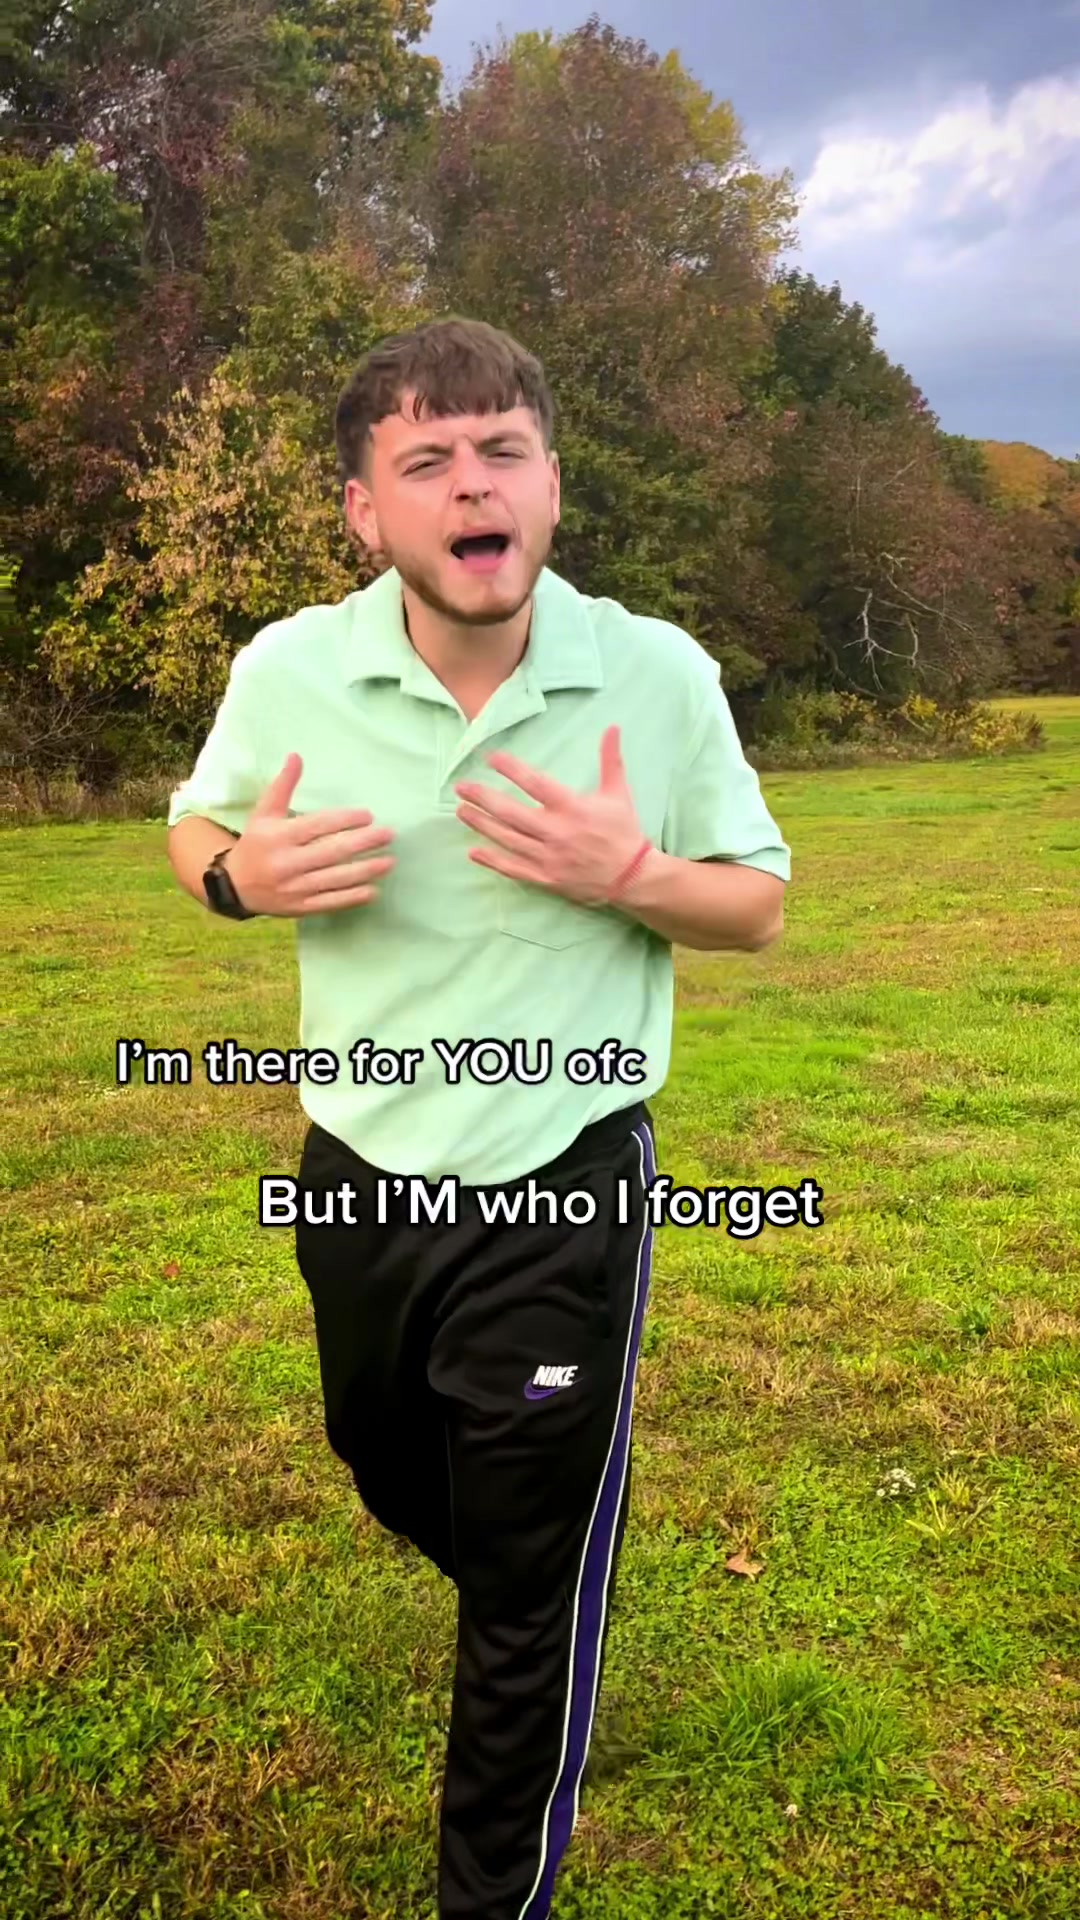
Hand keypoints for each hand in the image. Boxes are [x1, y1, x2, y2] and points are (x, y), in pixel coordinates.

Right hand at [226, 754, 394, 915]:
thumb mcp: (263, 813)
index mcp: (279, 837)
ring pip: (335, 879)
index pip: (316, 826)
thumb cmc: (255, 844)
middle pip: (331, 852)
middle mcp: (287, 863)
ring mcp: (295, 888)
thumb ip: (282, 786)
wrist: (236, 887)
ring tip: (389, 861)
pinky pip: (330, 903)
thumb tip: (296, 756)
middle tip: (388, 834)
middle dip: (362, 843)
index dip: (343, 820)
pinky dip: (352, 898)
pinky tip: (373, 890)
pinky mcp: (300, 907)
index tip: (368, 815)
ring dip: (365, 871)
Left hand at [454, 726, 648, 906]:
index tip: (491, 758)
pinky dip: (493, 861)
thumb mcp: (619, 793)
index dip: (511, 770)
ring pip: (508, 839)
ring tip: (461, 811)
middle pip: (512, 813)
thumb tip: (613, 727)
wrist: (632, 877)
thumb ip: (611, 760)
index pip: (535, 784)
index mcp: (573, 808)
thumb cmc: (623, 832)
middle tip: (462, 787)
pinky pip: (514, 869)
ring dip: (482, 825)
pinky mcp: (546, 879)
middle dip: (483, 799)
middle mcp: (557, 832)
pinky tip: (474, 852)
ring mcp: (549, 858)